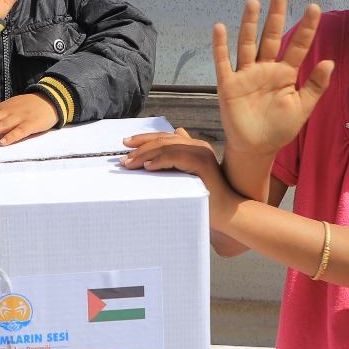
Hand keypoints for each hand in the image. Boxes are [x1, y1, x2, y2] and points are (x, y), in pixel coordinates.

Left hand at [0, 93, 57, 145]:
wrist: (51, 99)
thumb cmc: (29, 104)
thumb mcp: (11, 104)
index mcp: (3, 107)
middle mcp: (9, 111)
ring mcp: (20, 117)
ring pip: (2, 124)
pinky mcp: (32, 124)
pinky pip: (21, 131)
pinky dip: (11, 136)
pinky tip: (3, 143)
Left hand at [120, 128, 238, 223]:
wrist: (225, 211)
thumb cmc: (204, 197)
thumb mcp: (186, 176)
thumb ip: (176, 162)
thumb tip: (159, 151)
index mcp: (194, 146)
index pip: (165, 136)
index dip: (144, 138)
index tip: (126, 144)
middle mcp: (198, 145)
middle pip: (163, 138)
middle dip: (140, 146)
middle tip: (123, 157)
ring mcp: (201, 152)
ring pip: (167, 145)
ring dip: (145, 154)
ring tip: (130, 163)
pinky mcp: (202, 162)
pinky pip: (175, 156)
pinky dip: (159, 160)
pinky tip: (147, 166)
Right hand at [216, 0, 333, 155]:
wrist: (256, 148)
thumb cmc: (280, 128)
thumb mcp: (303, 107)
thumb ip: (315, 85)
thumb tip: (330, 61)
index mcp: (286, 73)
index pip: (298, 46)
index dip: (306, 28)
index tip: (313, 7)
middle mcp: (265, 69)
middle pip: (270, 37)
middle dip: (275, 16)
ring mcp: (246, 74)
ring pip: (248, 44)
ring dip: (249, 24)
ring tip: (253, 3)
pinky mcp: (229, 84)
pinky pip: (224, 62)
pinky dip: (221, 46)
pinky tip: (220, 27)